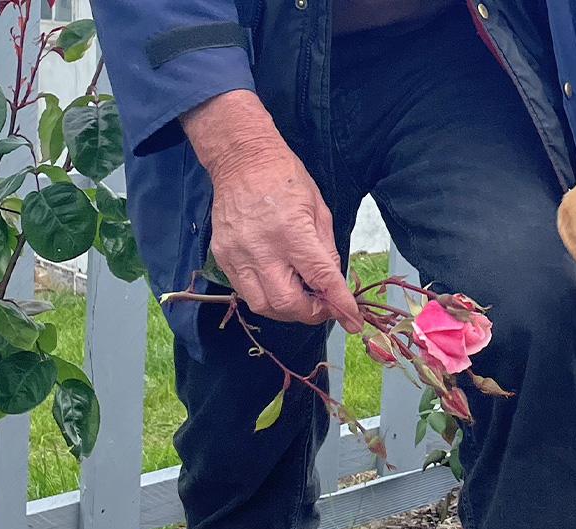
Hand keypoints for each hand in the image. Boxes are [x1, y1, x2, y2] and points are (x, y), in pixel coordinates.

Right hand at [181, 90, 362, 332]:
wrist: (241, 160)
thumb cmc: (286, 179)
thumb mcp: (319, 210)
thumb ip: (326, 249)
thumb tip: (331, 282)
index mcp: (292, 233)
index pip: (320, 279)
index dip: (339, 304)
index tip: (352, 321)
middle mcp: (262, 249)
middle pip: (287, 303)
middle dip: (311, 314)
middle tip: (325, 307)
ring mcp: (238, 255)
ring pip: (263, 305)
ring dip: (288, 311)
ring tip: (303, 300)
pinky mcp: (222, 257)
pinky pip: (245, 292)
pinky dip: (266, 298)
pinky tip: (279, 287)